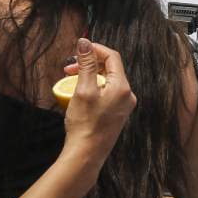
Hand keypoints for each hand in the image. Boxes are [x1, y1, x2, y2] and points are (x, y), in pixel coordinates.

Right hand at [62, 37, 134, 154]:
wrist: (86, 154)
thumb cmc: (84, 123)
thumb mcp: (84, 90)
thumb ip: (86, 64)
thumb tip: (85, 42)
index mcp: (123, 87)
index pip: (113, 57)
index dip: (95, 49)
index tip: (79, 49)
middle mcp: (128, 95)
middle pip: (111, 68)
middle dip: (90, 63)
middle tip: (69, 68)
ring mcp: (123, 106)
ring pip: (108, 81)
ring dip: (90, 75)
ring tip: (72, 79)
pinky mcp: (117, 114)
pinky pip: (107, 93)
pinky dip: (94, 87)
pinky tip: (80, 93)